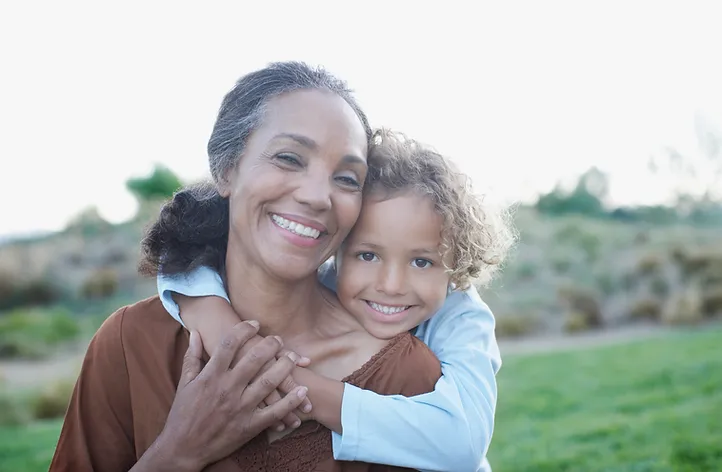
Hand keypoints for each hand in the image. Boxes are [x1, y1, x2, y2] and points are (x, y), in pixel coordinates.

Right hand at [152, 321, 308, 470]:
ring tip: (293, 357)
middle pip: (254, 358)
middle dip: (270, 345)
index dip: (244, 330)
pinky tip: (303, 390)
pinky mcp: (250, 426)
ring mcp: (240, 407)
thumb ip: (192, 357)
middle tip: (277, 339)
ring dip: (285, 366)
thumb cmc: (182, 415)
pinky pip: (275, 412)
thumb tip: (195, 333)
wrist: (182, 448)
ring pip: (269, 381)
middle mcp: (227, 388)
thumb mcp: (184, 384)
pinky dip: (291, 401)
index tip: (254, 323)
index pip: (230, 344)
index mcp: (210, 376)